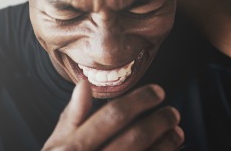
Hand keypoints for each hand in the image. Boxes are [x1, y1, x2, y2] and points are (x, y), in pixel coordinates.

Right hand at [42, 80, 184, 150]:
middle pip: (136, 137)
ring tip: (176, 132)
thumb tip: (85, 85)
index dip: (140, 100)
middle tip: (172, 113)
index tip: (158, 92)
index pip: (113, 115)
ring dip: (167, 143)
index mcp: (73, 148)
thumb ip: (72, 117)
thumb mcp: (55, 147)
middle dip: (160, 121)